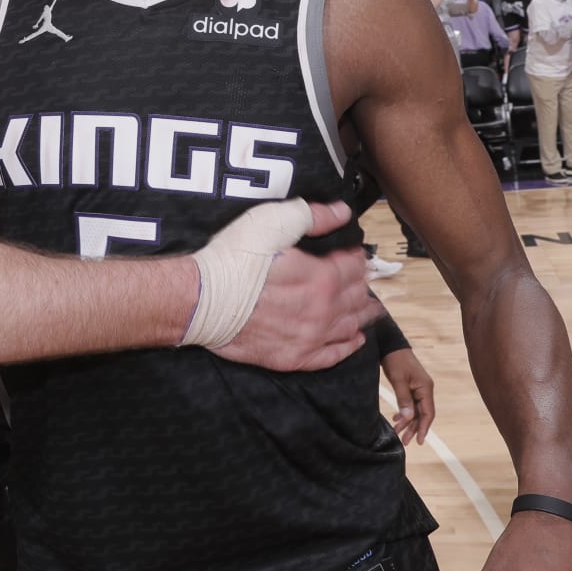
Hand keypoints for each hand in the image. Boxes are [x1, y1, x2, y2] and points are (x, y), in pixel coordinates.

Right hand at [212, 202, 383, 371]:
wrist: (201, 300)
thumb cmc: (233, 259)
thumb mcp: (271, 222)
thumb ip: (312, 216)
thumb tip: (342, 212)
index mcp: (322, 277)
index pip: (353, 267)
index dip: (356, 257)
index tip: (355, 254)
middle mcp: (323, 311)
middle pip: (356, 297)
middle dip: (362, 286)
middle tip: (364, 280)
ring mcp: (310, 337)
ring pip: (349, 326)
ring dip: (362, 315)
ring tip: (370, 309)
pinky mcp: (294, 358)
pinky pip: (332, 355)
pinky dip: (348, 346)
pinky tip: (354, 340)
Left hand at [380, 348, 433, 443]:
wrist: (390, 345)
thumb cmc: (395, 360)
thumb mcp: (398, 380)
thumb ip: (404, 399)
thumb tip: (408, 418)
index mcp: (426, 388)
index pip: (428, 413)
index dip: (424, 428)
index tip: (419, 441)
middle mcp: (425, 389)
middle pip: (422, 414)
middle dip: (414, 428)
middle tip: (404, 441)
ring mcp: (418, 388)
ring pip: (416, 410)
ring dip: (408, 422)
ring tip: (398, 432)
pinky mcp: (411, 386)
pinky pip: (410, 403)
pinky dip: (404, 412)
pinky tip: (396, 418)